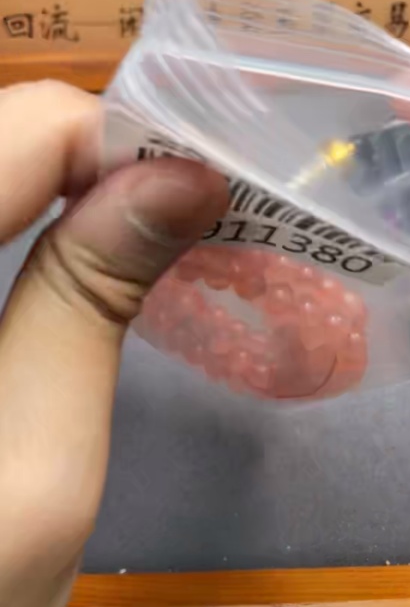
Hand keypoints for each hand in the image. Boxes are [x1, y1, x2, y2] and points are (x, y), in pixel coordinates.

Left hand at [0, 81, 227, 606]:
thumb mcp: (39, 472)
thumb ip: (90, 303)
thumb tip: (180, 178)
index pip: (15, 134)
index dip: (114, 143)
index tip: (195, 198)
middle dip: (85, 160)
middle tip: (171, 215)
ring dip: (54, 181)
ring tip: (127, 232)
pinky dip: (19, 209)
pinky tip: (58, 250)